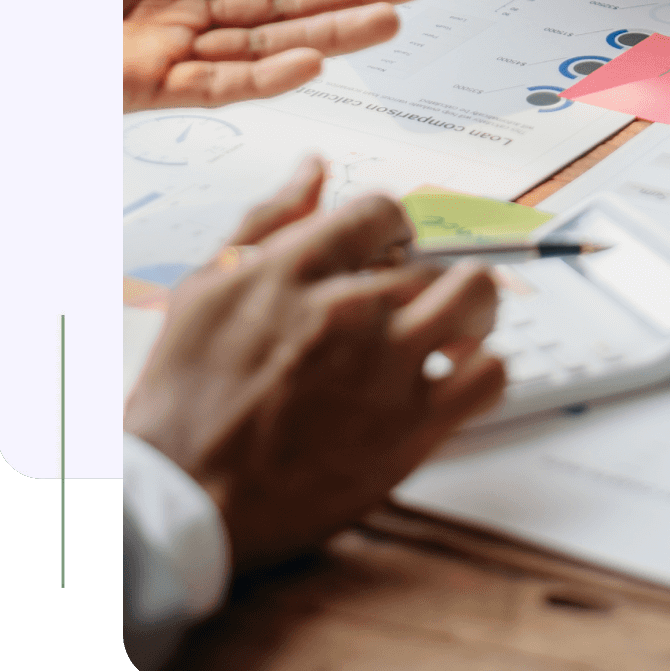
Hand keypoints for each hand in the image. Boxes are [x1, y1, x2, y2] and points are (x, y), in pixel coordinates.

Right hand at [124, 158, 505, 571]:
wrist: (179, 501)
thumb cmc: (184, 400)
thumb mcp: (206, 288)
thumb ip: (269, 220)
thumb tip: (313, 170)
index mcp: (298, 270)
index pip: (383, 210)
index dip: (392, 230)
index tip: (388, 252)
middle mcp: (349, 310)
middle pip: (434, 256)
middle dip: (429, 273)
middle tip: (414, 300)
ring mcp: (385, 369)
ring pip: (475, 297)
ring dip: (473, 307)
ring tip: (452, 327)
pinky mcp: (409, 430)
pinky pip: (490, 375)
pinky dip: (485, 369)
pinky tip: (456, 376)